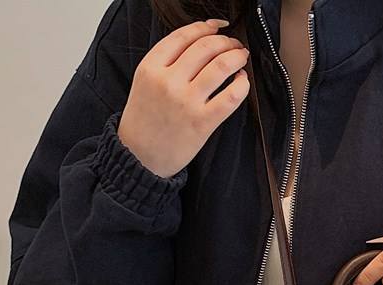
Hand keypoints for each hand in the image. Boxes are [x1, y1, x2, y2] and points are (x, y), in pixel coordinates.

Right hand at [117, 19, 249, 177]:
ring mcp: (186, 102)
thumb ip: (166, 63)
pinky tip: (242, 82)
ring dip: (236, 57)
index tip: (218, 28)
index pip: (184, 36)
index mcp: (151, 67)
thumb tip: (200, 43)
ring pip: (220, 66)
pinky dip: (241, 84)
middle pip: (205, 47)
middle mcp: (168, 81)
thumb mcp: (145, 83)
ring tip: (241, 58)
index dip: (206, 27)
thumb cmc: (145, 121)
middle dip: (225, 41)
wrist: (140, 157)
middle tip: (234, 45)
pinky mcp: (202, 122)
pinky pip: (230, 96)